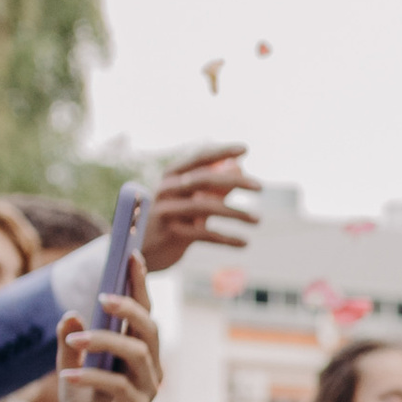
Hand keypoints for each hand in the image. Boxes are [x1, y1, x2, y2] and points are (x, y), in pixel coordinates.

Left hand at [58, 275, 160, 401]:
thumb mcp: (70, 369)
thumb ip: (71, 342)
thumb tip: (71, 314)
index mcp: (137, 353)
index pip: (144, 312)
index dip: (140, 283)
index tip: (131, 254)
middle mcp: (150, 367)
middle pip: (150, 327)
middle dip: (130, 306)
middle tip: (103, 296)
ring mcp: (147, 388)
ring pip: (138, 351)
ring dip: (106, 340)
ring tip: (75, 342)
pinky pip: (118, 384)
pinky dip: (92, 376)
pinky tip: (69, 375)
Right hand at [139, 147, 258, 272]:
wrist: (141, 252)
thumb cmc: (170, 222)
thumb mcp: (192, 203)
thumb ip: (214, 188)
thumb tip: (240, 169)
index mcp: (172, 177)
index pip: (199, 158)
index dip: (222, 152)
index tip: (245, 149)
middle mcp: (167, 189)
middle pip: (204, 179)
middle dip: (235, 181)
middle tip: (261, 186)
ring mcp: (166, 210)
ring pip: (205, 206)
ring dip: (236, 213)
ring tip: (258, 220)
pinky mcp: (170, 233)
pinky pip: (204, 234)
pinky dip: (227, 238)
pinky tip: (244, 243)